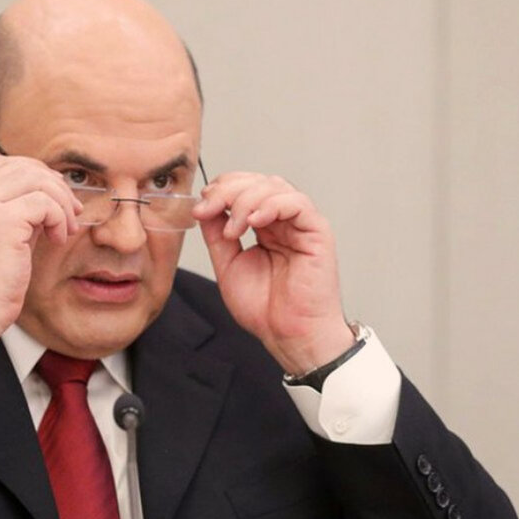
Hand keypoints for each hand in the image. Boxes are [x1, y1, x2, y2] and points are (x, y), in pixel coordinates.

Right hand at [0, 155, 79, 362]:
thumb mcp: (0, 242)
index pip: (3, 165)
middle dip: (54, 185)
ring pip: (35, 179)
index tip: (55, 199)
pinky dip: (58, 218)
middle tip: (71, 212)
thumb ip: (18, 216)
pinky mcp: (0, 221)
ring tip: (66, 229)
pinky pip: (43, 203)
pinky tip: (57, 239)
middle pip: (21, 167)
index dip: (35, 175)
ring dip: (60, 202)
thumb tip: (48, 202)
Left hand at [194, 172, 354, 374]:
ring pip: (275, 187)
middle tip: (210, 209)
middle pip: (257, 182)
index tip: (201, 206)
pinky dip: (272, 204)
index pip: (244, 189)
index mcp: (264, 227)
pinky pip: (297, 203)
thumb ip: (217, 235)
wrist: (288, 336)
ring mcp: (300, 225)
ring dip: (245, 201)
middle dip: (228, 191)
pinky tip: (254, 221)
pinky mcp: (317, 232)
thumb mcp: (227, 265)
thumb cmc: (265, 309)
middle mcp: (283, 222)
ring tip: (234, 230)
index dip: (221, 189)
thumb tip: (205, 205)